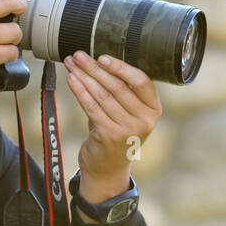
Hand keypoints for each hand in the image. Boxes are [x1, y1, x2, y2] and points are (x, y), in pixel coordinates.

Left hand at [62, 51, 161, 204]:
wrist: (107, 170)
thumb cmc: (115, 135)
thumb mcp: (127, 114)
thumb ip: (122, 93)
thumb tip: (97, 62)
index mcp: (154, 110)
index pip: (141, 81)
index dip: (121, 67)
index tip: (102, 57)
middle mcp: (144, 120)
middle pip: (118, 86)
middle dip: (94, 68)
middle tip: (79, 55)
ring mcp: (128, 129)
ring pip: (102, 95)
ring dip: (84, 77)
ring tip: (71, 64)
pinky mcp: (109, 135)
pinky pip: (91, 107)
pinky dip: (80, 91)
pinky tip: (71, 80)